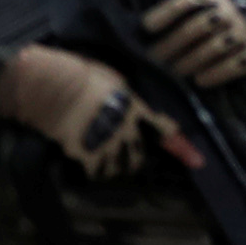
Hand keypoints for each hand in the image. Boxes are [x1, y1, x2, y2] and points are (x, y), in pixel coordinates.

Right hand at [0, 46, 173, 177]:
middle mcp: (126, 129)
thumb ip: (125, 97)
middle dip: (136, 156)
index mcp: (134, 108)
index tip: (197, 161)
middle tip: (126, 154)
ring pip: (120, 166)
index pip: (163, 130)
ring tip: (104, 159)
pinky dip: (93, 171)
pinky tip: (86, 164)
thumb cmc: (77, 73)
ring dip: (115, 165)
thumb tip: (130, 104)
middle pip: (140, 155)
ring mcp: (106, 143)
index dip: (181, 146)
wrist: (48, 84)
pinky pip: (96, 172)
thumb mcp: (111, 78)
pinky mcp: (85, 155)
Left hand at [142, 0, 245, 87]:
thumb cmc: (228, 27)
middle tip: (156, 62)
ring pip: (215, 46)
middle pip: (197, 27)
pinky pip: (237, 64)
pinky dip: (217, 73)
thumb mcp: (213, 12)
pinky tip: (201, 81)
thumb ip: (185, 14)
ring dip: (191, 62)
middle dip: (172, 46)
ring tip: (175, 74)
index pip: (187, 2)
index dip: (166, 13)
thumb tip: (141, 17)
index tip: (147, 28)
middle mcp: (235, 11)